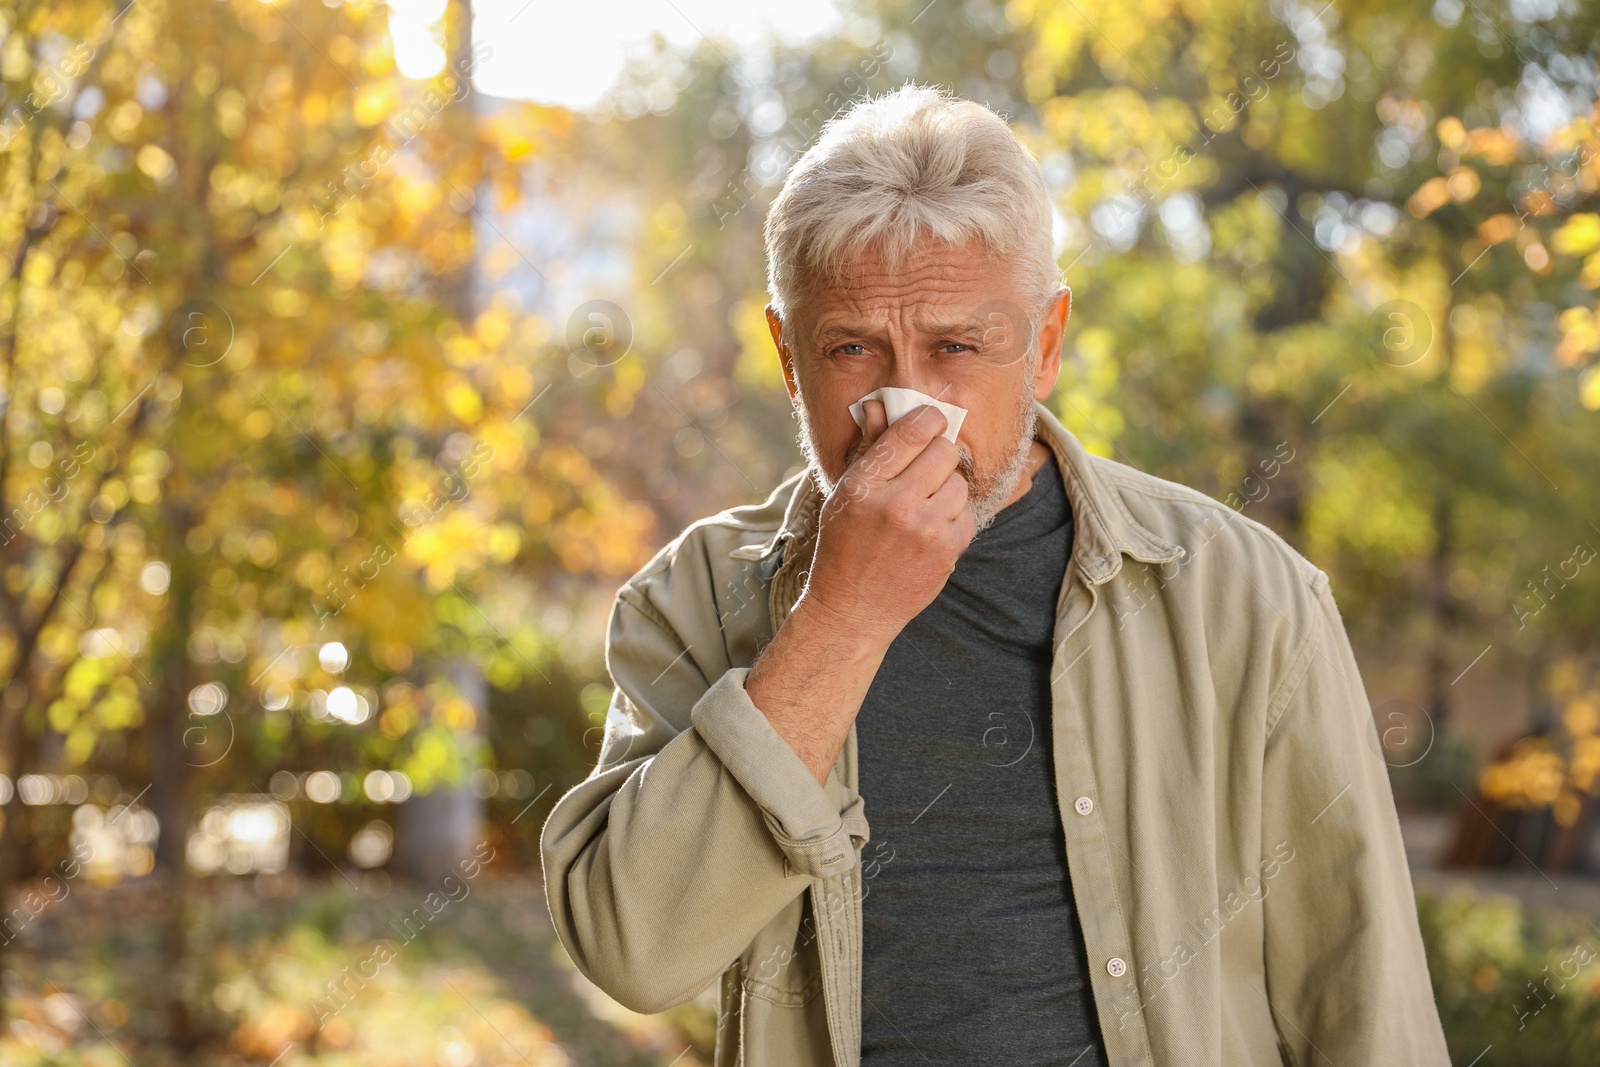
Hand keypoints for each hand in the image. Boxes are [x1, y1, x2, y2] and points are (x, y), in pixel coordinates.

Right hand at [798, 398, 974, 649]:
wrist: (852, 609)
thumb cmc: (844, 546)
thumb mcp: (844, 494)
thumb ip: (869, 449)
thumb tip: (879, 405)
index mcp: (864, 485)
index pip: (912, 431)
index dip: (929, 419)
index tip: (931, 423)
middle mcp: (896, 504)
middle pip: (944, 452)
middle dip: (937, 456)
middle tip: (923, 472)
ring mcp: (926, 530)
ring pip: (960, 482)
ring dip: (947, 488)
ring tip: (925, 504)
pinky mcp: (947, 552)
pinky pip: (968, 514)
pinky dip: (954, 517)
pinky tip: (932, 528)